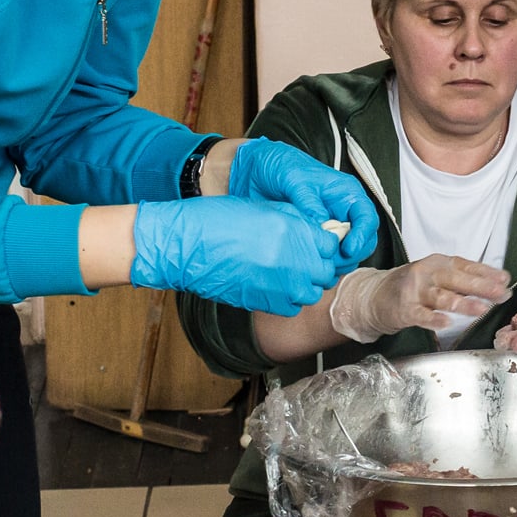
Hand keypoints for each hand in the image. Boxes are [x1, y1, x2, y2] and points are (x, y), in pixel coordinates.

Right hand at [132, 195, 341, 317]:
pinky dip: (287, 299)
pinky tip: (272, 285)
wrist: (185, 246)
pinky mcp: (266, 304)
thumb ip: (295, 220)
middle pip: (326, 271)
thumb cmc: (215, 221)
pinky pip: (291, 307)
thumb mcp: (262, 209)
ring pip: (311, 292)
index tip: (314, 244)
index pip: (331, 245)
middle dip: (317, 265)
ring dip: (304, 284)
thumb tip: (315, 230)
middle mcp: (293, 261)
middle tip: (300, 259)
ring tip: (285, 273)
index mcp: (293, 231)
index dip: (323, 244)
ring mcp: (281, 286)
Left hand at [226, 139, 379, 263]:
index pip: (367, 218)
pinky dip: (321, 265)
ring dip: (336, 264)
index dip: (363, 236)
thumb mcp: (294, 180)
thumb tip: (323, 227)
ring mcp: (329, 228)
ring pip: (346, 254)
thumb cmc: (279, 166)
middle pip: (362, 241)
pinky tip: (307, 266)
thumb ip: (309, 203)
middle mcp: (342, 212)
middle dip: (350, 255)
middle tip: (330, 262)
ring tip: (317, 265)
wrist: (254, 172)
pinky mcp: (315, 239)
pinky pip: (326, 257)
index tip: (348, 249)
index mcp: (346, 194)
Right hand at [328, 254, 511, 343]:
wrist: (375, 296)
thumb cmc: (413, 286)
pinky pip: (421, 315)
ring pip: (442, 297)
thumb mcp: (438, 275)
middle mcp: (427, 273)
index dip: (487, 273)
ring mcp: (415, 291)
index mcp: (439, 263)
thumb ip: (465, 277)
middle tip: (501, 294)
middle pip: (457, 279)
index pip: (467, 266)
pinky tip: (446, 323)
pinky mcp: (404, 309)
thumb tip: (500, 281)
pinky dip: (434, 319)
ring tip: (481, 309)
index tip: (505, 280)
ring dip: (463, 303)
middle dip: (481, 287)